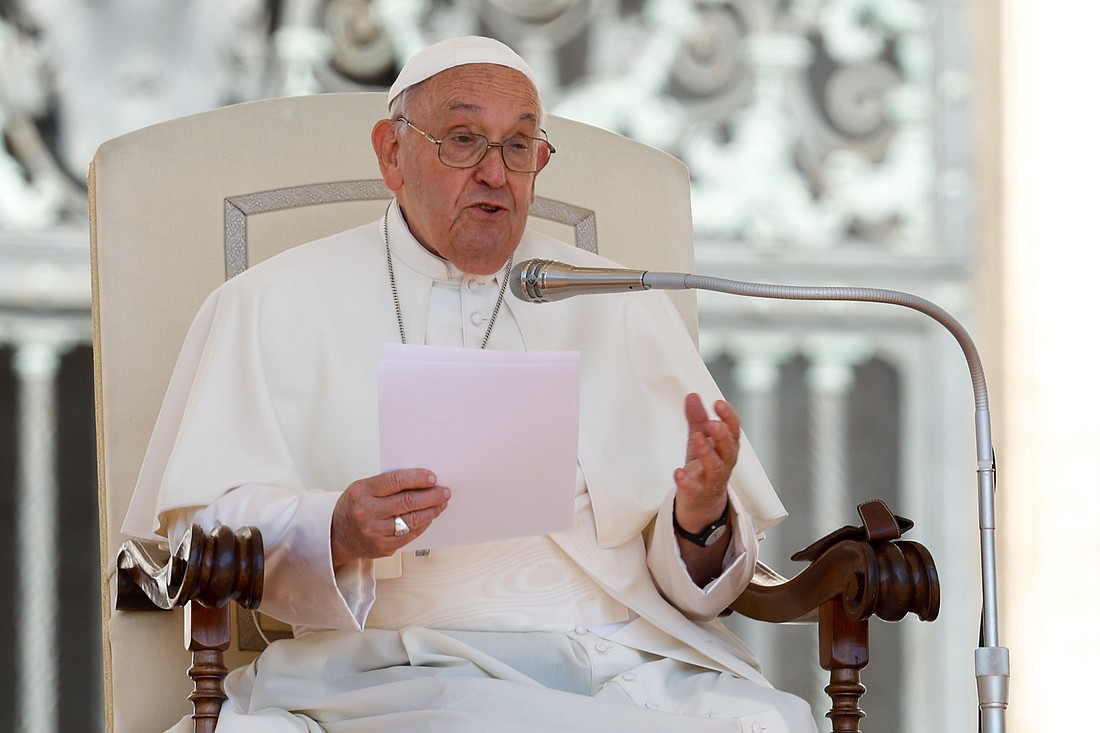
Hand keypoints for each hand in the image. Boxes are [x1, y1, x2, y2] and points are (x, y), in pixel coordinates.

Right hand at [330, 469, 449, 566]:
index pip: (395, 481)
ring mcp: (375, 532)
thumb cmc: (354, 507)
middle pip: (407, 502)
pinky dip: (424, 524)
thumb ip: (388, 484)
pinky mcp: (384, 547)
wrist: (337, 536)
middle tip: (444, 491)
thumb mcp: (363, 489)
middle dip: (431, 495)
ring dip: (432, 510)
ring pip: (412, 520)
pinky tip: (430, 517)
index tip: (432, 477)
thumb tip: (422, 480)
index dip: (417, 478)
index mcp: (361, 492)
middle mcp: (367, 513)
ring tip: (441, 503)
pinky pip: (410, 534)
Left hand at [673, 393, 740, 533]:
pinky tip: (678, 472)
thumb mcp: (700, 440)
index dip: (729, 417)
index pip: (733, 431)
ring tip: (697, 439)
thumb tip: (693, 396)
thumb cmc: (703, 468)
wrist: (701, 502)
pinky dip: (686, 481)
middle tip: (712, 423)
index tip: (718, 403)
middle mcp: (724, 464)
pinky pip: (695, 488)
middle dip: (722, 435)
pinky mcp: (699, 494)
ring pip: (717, 468)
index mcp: (725, 448)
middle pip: (729, 449)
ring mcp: (712, 480)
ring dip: (708, 453)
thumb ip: (697, 419)